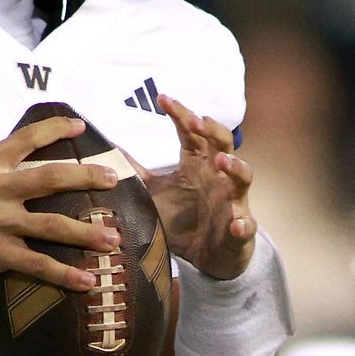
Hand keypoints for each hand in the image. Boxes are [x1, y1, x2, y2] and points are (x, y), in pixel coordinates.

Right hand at [0, 120, 126, 296]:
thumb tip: (31, 158)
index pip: (26, 139)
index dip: (56, 129)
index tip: (81, 127)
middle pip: (52, 178)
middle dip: (88, 177)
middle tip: (115, 179)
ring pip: (53, 225)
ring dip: (87, 233)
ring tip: (113, 239)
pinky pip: (39, 264)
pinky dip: (65, 275)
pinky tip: (87, 281)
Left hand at [147, 93, 255, 277]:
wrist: (206, 257)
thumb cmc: (183, 219)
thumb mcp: (155, 193)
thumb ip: (136, 173)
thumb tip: (109, 151)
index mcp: (197, 164)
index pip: (191, 133)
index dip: (180, 114)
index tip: (163, 99)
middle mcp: (218, 176)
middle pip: (222, 143)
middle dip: (211, 130)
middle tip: (195, 121)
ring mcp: (233, 201)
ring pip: (243, 177)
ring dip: (235, 167)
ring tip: (223, 161)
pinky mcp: (240, 229)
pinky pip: (245, 225)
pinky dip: (242, 224)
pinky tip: (236, 224)